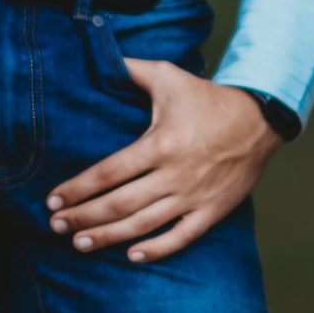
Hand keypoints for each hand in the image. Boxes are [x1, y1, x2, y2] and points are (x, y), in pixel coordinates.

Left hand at [45, 64, 277, 262]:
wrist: (260, 119)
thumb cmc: (209, 98)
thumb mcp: (169, 77)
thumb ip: (131, 70)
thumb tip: (98, 56)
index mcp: (160, 143)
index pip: (109, 173)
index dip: (78, 189)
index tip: (53, 200)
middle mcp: (175, 174)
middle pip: (119, 204)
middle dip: (83, 218)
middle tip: (56, 226)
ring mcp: (194, 196)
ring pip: (143, 225)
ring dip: (108, 237)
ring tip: (80, 244)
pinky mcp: (212, 211)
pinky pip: (181, 237)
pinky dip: (156, 249)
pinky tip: (131, 255)